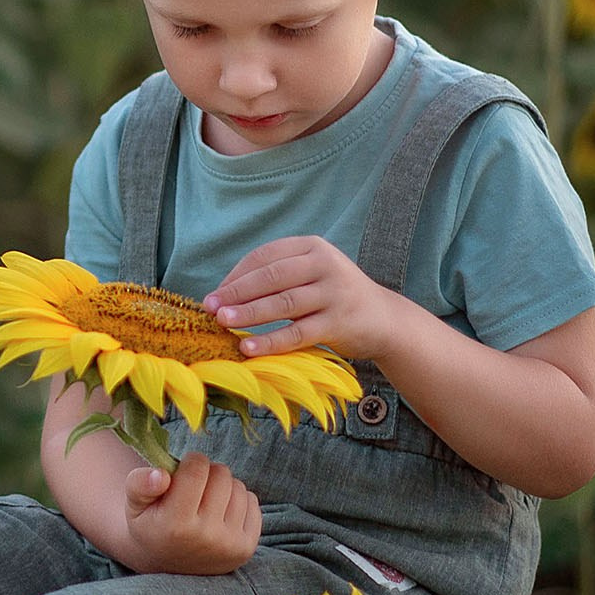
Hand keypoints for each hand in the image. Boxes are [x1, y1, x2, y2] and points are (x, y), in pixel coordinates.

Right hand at [123, 453, 259, 575]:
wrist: (168, 567)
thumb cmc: (151, 525)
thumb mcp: (134, 505)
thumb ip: (139, 484)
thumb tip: (160, 475)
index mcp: (175, 525)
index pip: (197, 469)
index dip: (190, 461)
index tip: (182, 471)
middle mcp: (206, 537)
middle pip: (221, 474)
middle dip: (207, 474)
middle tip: (193, 490)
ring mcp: (230, 544)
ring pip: (238, 487)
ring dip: (223, 487)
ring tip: (205, 503)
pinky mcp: (247, 547)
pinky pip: (252, 502)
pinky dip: (237, 501)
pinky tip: (220, 515)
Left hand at [204, 236, 396, 360]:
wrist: (384, 319)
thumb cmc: (334, 297)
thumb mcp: (311, 275)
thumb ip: (278, 277)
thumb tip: (225, 293)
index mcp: (312, 247)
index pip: (265, 256)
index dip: (236, 275)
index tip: (215, 294)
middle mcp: (324, 264)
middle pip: (272, 277)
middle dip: (237, 293)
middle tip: (211, 308)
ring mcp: (334, 293)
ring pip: (283, 303)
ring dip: (249, 313)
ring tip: (223, 322)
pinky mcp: (339, 322)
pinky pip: (298, 333)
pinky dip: (271, 341)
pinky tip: (249, 348)